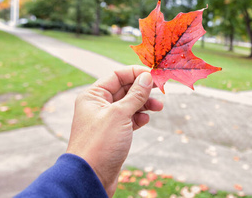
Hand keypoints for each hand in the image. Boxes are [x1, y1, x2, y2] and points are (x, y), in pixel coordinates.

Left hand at [66, 65, 162, 196]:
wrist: (91, 177)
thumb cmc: (99, 144)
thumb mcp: (119, 115)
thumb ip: (135, 95)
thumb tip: (146, 77)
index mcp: (93, 96)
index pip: (117, 75)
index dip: (135, 73)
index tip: (153, 74)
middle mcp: (98, 105)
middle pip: (124, 89)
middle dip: (142, 89)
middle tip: (160, 89)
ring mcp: (106, 120)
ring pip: (129, 105)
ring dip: (144, 104)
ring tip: (158, 107)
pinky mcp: (113, 134)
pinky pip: (129, 119)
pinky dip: (139, 118)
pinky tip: (145, 120)